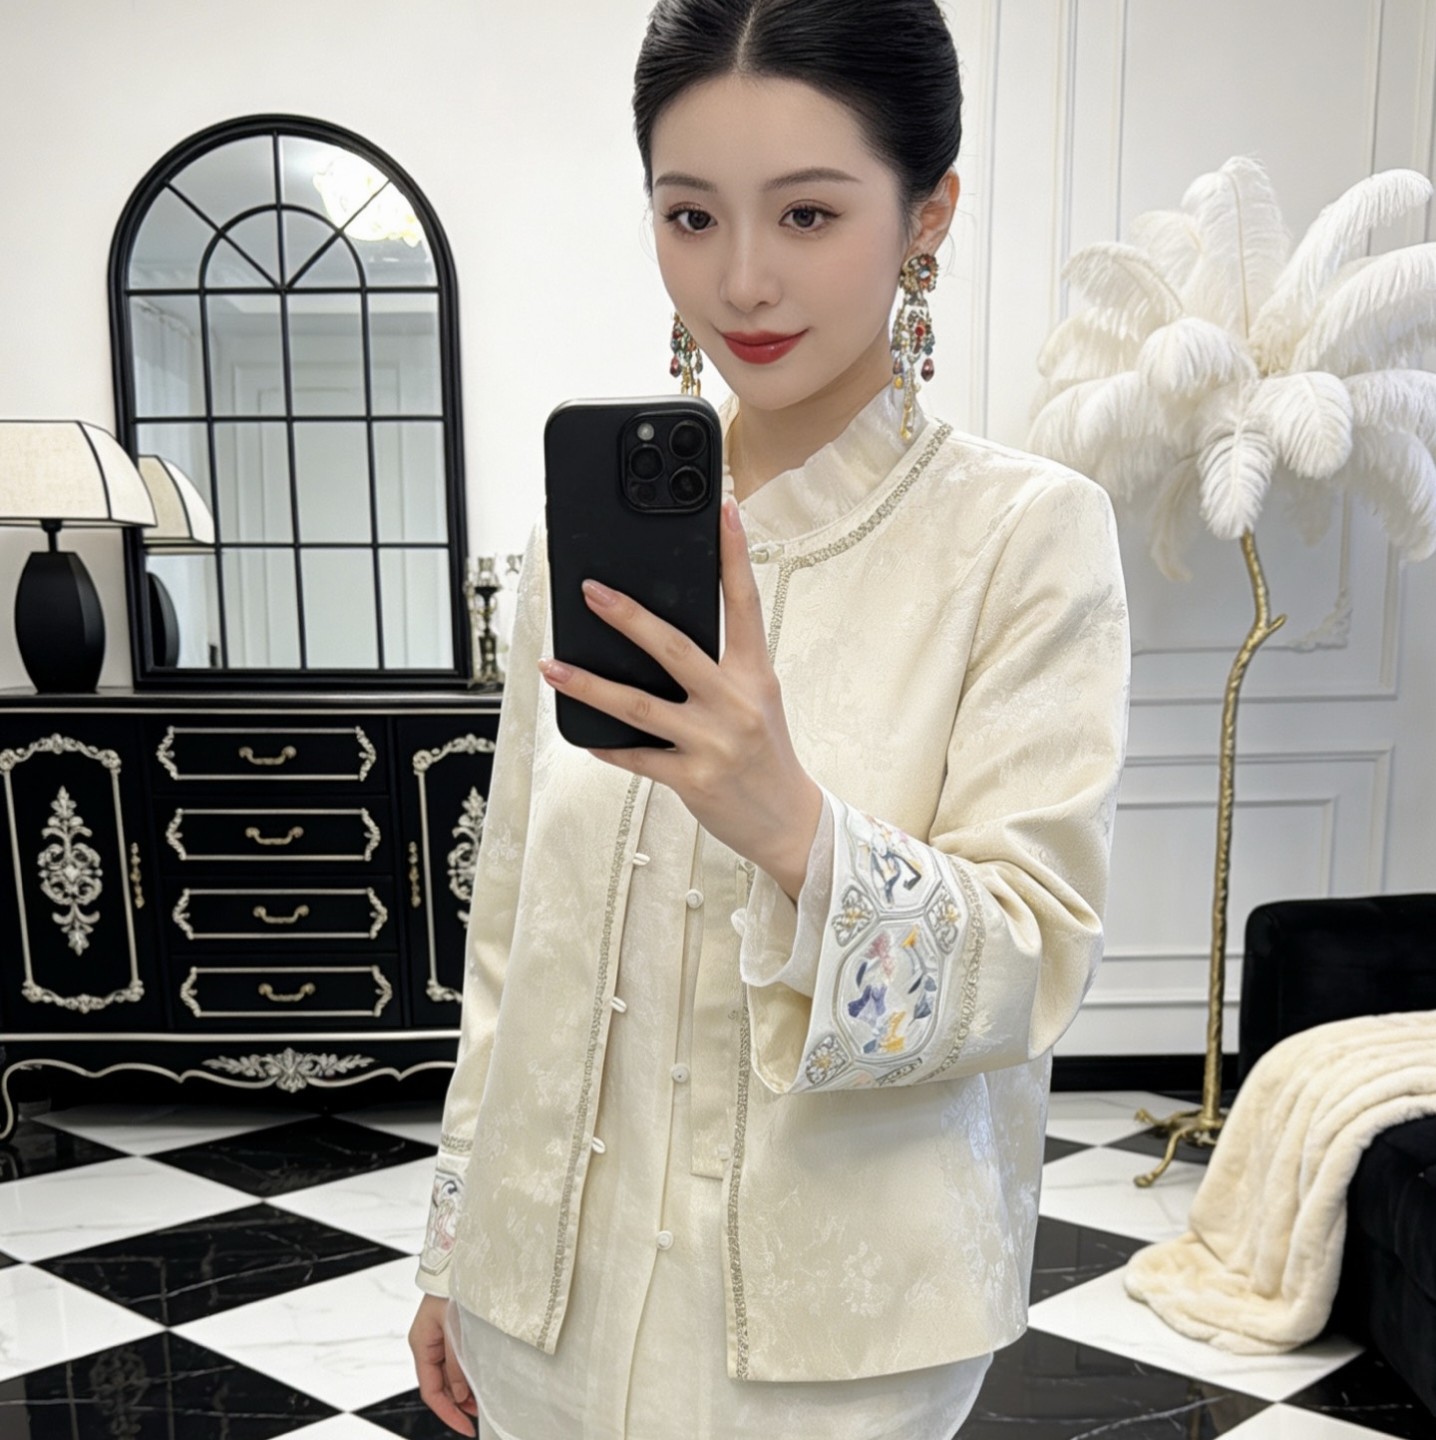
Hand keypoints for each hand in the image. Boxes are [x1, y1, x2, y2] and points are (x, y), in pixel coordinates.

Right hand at [409, 1293, 478, 1435]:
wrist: (461, 1260)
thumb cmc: (456, 1287)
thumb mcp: (455, 1328)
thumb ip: (457, 1362)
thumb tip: (460, 1395)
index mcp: (421, 1344)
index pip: (431, 1391)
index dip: (448, 1413)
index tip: (466, 1427)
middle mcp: (427, 1343)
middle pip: (439, 1385)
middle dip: (458, 1404)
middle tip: (479, 1416)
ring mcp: (438, 1337)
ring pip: (448, 1374)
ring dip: (463, 1390)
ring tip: (482, 1402)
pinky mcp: (450, 1330)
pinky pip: (455, 1360)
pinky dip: (466, 1373)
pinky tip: (478, 1380)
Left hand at [537, 495, 821, 899]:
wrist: (789, 822)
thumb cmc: (767, 756)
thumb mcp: (757, 702)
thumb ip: (721, 670)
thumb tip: (659, 640)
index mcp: (755, 675)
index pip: (745, 603)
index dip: (734, 554)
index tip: (724, 511)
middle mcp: (734, 703)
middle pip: (674, 647)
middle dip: (628, 616)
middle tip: (591, 591)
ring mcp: (712, 741)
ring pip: (639, 705)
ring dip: (590, 684)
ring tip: (554, 667)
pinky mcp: (693, 778)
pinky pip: (637, 756)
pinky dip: (607, 744)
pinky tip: (584, 734)